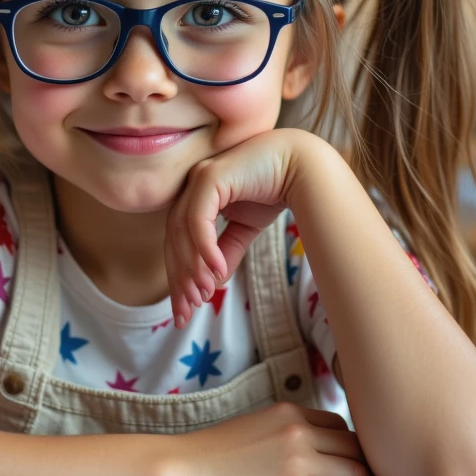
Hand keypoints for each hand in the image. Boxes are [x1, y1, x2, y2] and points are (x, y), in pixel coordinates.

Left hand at [165, 129, 303, 327]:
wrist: (302, 165)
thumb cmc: (274, 190)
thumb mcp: (245, 228)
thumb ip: (225, 252)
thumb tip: (211, 283)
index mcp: (195, 197)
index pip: (178, 241)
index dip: (179, 276)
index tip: (185, 308)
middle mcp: (191, 187)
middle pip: (174, 239)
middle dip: (179, 278)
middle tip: (187, 310)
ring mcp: (198, 178)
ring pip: (182, 231)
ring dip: (192, 267)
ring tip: (204, 295)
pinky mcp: (210, 176)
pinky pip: (199, 219)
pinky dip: (204, 247)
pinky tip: (216, 271)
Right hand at [171, 403, 391, 475]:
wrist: (183, 471)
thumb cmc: (209, 456)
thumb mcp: (251, 429)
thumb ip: (281, 434)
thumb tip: (303, 452)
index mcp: (287, 412)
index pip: (337, 426)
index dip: (356, 445)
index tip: (366, 460)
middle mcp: (298, 431)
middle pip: (354, 447)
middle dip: (374, 464)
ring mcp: (298, 460)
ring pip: (355, 471)